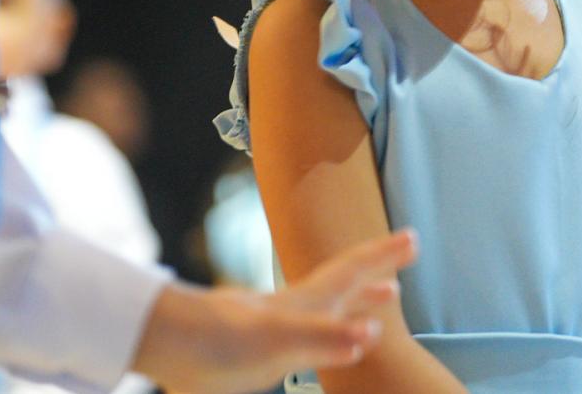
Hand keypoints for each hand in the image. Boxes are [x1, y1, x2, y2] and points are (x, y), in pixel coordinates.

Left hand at [132, 229, 417, 393]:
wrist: (168, 344)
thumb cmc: (221, 343)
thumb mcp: (280, 341)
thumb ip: (325, 338)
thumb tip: (372, 333)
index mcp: (306, 304)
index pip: (352, 272)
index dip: (382, 255)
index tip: (413, 236)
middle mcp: (297, 308)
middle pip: (347, 278)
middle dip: (380, 264)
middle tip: (409, 246)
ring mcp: (279, 324)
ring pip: (331, 302)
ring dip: (362, 296)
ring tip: (386, 294)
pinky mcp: (261, 346)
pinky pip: (313, 330)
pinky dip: (333, 329)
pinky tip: (330, 340)